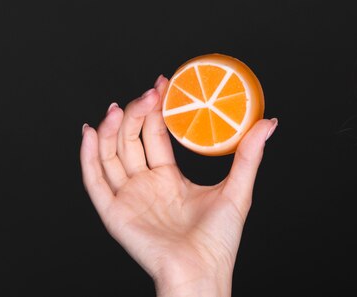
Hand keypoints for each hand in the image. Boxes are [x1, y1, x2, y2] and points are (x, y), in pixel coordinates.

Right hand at [80, 75, 276, 296]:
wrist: (202, 272)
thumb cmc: (218, 241)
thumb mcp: (238, 190)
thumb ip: (249, 155)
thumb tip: (268, 123)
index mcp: (168, 178)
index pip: (154, 135)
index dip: (156, 109)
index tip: (162, 84)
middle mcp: (145, 184)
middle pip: (131, 139)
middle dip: (137, 112)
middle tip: (149, 93)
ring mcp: (128, 197)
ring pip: (111, 154)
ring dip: (111, 128)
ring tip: (119, 107)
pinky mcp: (114, 212)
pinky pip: (95, 180)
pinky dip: (88, 156)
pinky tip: (90, 132)